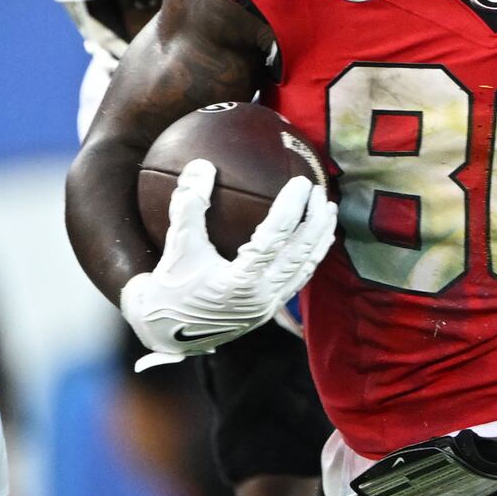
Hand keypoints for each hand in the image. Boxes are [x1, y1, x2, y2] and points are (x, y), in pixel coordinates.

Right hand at [119, 159, 336, 366]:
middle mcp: (261, 297)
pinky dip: (311, 257)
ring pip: (306, 268)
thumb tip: (201, 165)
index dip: (292, 208)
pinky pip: (299, 280)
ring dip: (320, 238)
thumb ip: (188, 205)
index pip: (275, 238)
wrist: (167, 330)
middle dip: (315, 219)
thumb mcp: (177, 244)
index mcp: (240, 282)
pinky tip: (317, 239)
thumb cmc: (171, 286)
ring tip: (329, 210)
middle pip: (300, 253)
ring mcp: (269, 306)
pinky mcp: (270, 310)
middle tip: (319, 189)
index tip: (302, 182)